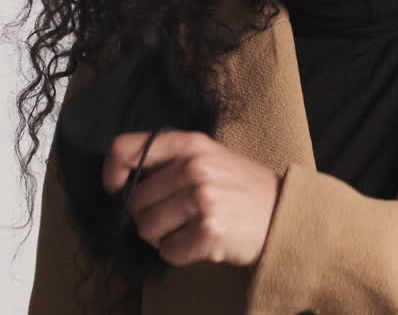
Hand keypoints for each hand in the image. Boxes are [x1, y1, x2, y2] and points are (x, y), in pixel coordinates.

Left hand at [101, 129, 281, 268]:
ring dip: (163, 237)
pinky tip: (200, 243)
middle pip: (136, 201)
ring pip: (147, 229)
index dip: (112, 172)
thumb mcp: (210, 156)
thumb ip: (171, 160)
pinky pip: (168, 251)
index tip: (117, 189)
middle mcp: (194, 167)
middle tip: (177, 217)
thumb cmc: (242, 187)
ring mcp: (203, 199)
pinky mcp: (209, 231)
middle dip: (149, 215)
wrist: (285, 213)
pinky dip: (179, 254)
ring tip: (189, 230)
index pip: (126, 149)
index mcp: (190, 144)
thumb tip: (125, 180)